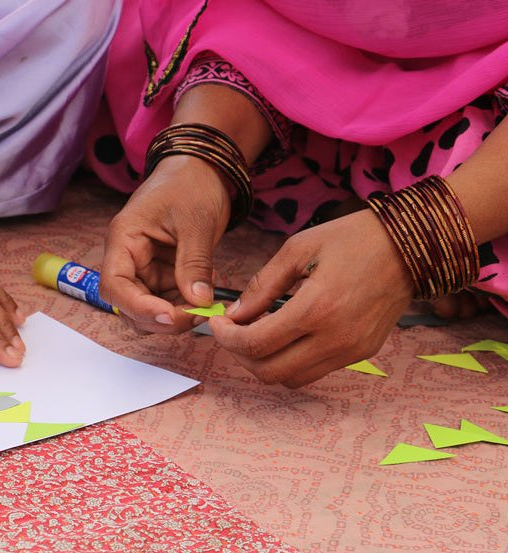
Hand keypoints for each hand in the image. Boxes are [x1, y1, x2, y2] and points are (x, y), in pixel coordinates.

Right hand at [99, 156, 230, 333]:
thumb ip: (194, 263)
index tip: (170, 316)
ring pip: (148, 308)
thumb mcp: (196, 223)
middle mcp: (128, 257)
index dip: (138, 307)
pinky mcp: (162, 272)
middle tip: (197, 316)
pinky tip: (206, 296)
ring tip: (205, 306)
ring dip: (174, 316)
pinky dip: (184, 306)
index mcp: (124, 239)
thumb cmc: (191, 184)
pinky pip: (167, 300)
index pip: (115, 285)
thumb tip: (198, 301)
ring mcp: (144, 267)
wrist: (201, 169)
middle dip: (160, 318)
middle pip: (128, 304)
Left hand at [210, 209, 414, 387]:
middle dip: (240, 355)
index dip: (227, 338)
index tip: (218, 323)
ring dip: (265, 363)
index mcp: (315, 309)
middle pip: (269, 371)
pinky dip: (291, 361)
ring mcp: (351, 351)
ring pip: (291, 379)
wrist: (411, 247)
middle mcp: (335, 338)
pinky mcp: (362, 354)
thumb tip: (235, 314)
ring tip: (256, 334)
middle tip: (231, 333)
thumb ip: (262, 285)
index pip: (256, 344)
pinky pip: (315, 371)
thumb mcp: (298, 249)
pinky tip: (285, 336)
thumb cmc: (353, 239)